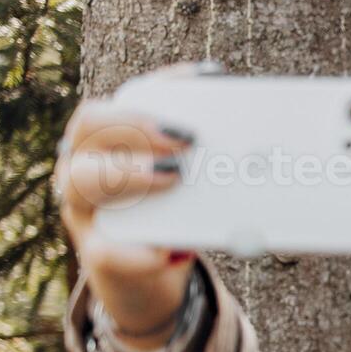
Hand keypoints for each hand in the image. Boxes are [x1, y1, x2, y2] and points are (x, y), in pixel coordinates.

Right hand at [56, 63, 205, 346]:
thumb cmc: (174, 215)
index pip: (132, 94)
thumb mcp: (195, 187)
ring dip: (130, 174)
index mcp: (115, 137)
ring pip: (82, 180)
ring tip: (174, 177)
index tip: (212, 79)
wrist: (149, 272)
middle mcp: (86, 163)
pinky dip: (138, 252)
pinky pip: (106, 250)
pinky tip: (167, 253)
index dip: (169, 82)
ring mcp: (85, 207)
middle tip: (188, 137)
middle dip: (139, 124)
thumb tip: (268, 162)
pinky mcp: (97, 252)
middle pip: (91, 125)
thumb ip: (216, 169)